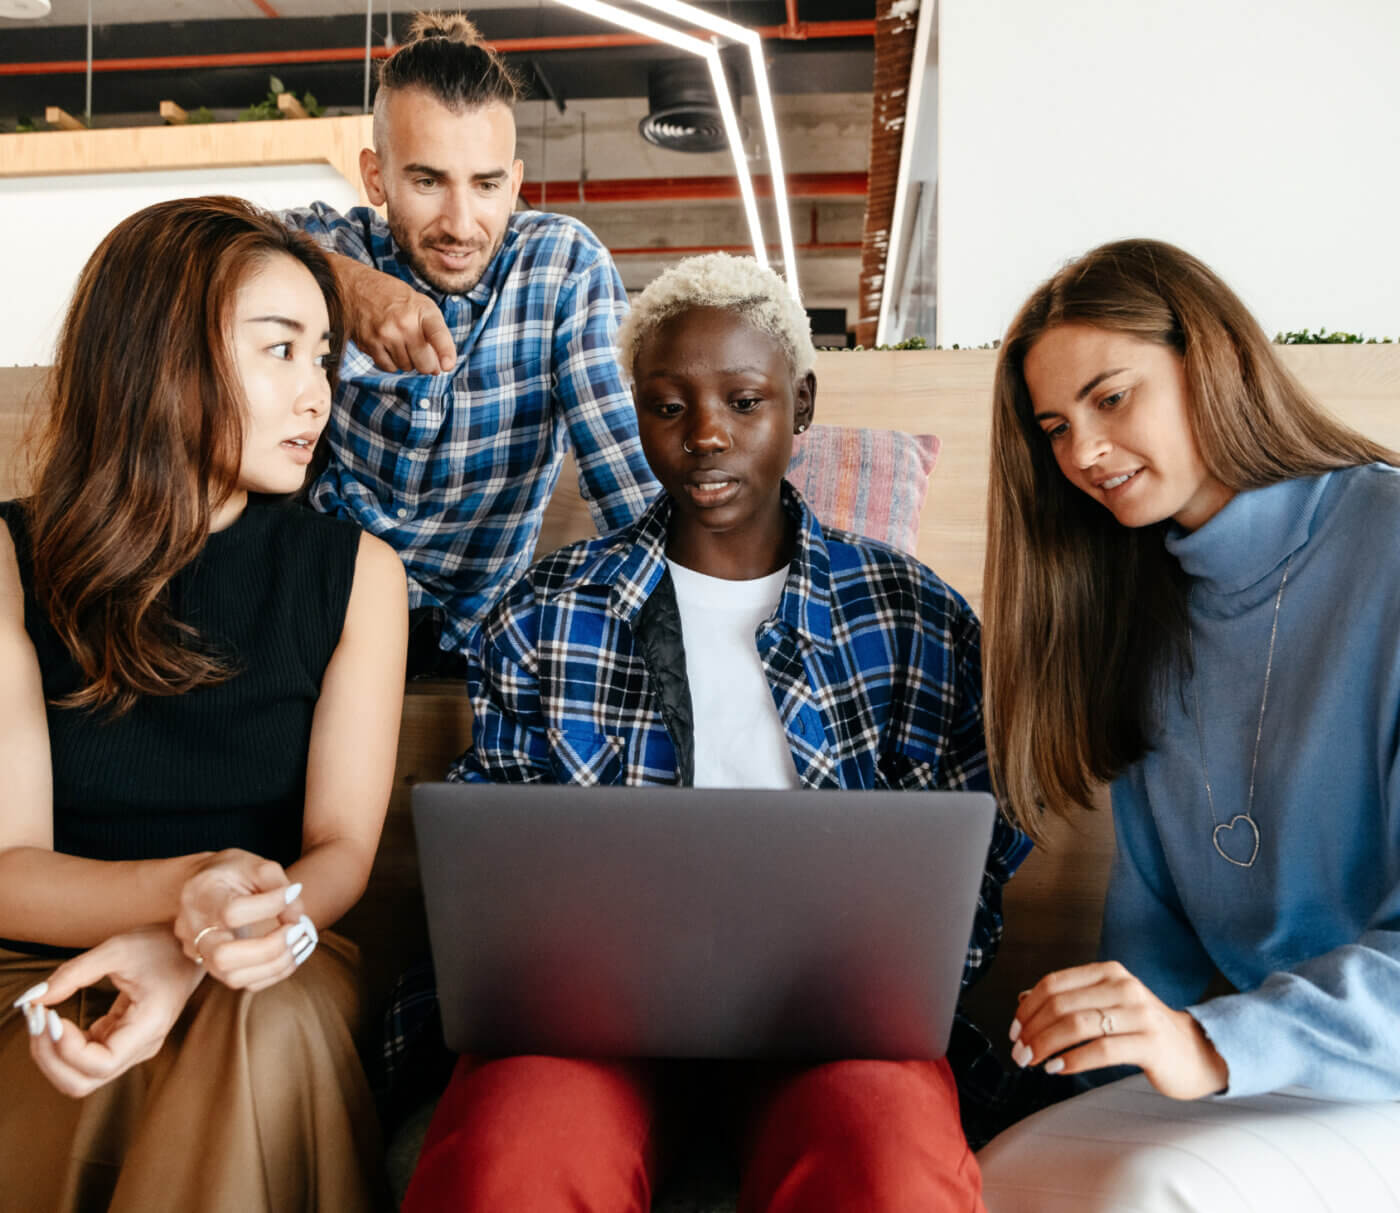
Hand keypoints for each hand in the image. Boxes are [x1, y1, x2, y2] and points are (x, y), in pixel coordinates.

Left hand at [12, 926, 201, 1098]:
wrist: (188, 948)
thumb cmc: (161, 945)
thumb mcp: (118, 949)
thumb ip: (74, 973)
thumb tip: (34, 998)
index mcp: (150, 1026)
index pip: (102, 1063)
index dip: (69, 1050)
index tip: (51, 1018)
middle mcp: (143, 1047)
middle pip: (85, 1081)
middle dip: (51, 1058)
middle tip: (36, 1021)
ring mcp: (132, 1048)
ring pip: (81, 1077)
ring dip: (52, 1057)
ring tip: (40, 1022)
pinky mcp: (121, 1042)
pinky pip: (84, 1061)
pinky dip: (61, 1048)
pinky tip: (53, 1021)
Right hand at [175, 850, 317, 989]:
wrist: (203, 886)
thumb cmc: (230, 872)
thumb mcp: (253, 864)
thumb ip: (277, 884)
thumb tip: (297, 915)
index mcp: (203, 896)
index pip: (233, 912)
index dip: (270, 906)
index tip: (291, 893)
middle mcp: (194, 930)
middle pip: (224, 957)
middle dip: (270, 948)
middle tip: (296, 929)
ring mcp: (199, 953)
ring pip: (234, 978)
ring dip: (276, 964)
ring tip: (299, 941)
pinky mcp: (212, 968)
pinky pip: (244, 983)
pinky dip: (274, 973)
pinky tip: (290, 953)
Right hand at [336, 256, 454, 373]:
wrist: (357, 286)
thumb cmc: (395, 299)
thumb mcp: (421, 305)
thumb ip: (435, 334)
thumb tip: (438, 369)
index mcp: (422, 309)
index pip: (437, 334)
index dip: (445, 351)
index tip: (448, 365)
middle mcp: (404, 322)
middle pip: (424, 363)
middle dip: (427, 364)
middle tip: (422, 355)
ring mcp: (385, 334)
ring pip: (406, 367)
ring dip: (407, 361)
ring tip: (401, 342)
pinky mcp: (369, 343)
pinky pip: (388, 367)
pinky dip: (391, 363)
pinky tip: (388, 347)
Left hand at [1010, 961, 1229, 1099]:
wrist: (1195, 1052)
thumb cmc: (1143, 1030)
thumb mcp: (1106, 1006)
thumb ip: (1070, 1000)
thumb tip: (1022, 1000)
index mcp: (1108, 973)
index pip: (1054, 983)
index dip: (1028, 1008)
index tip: (1014, 1030)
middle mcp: (1123, 987)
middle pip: (1061, 1004)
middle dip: (1033, 1031)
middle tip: (1019, 1053)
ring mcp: (1139, 1013)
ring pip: (1077, 1025)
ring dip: (1047, 1046)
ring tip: (1034, 1062)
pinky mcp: (1150, 1043)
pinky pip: (1102, 1050)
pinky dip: (1073, 1060)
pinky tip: (1058, 1069)